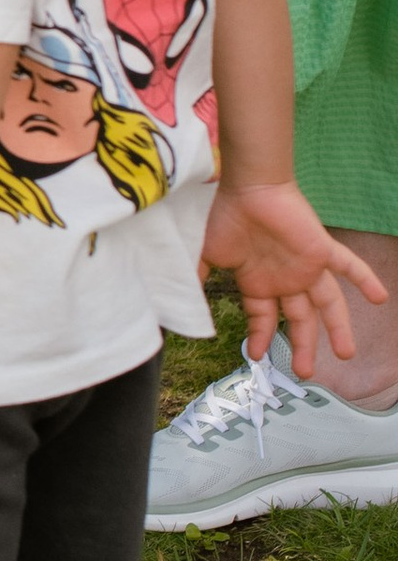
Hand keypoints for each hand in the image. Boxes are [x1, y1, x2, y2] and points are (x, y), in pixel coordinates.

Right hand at [200, 177, 385, 377]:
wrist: (247, 187)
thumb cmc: (224, 217)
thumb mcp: (204, 256)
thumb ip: (196, 281)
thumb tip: (182, 309)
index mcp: (259, 282)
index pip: (264, 318)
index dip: (260, 337)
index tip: (255, 355)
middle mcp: (285, 279)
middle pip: (299, 319)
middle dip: (303, 346)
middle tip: (305, 372)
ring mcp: (305, 266)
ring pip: (328, 303)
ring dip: (338, 328)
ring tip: (346, 353)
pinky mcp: (321, 249)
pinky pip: (348, 265)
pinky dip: (364, 280)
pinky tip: (380, 298)